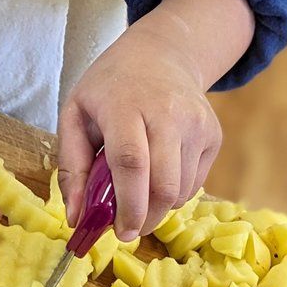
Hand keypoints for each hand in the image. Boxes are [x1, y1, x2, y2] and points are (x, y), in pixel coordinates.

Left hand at [58, 21, 221, 241]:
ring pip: (182, 191)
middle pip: (163, 184)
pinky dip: (175, 193)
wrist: (161, 54)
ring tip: (139, 193)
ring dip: (159, 207)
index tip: (118, 232)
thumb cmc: (110, 86)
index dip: (127, 205)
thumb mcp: (75, 114)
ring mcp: (197, 124)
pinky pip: (196, 183)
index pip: (131, 162)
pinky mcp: (214, 134)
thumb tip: (76, 218)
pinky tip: (159, 174)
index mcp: (125, 105)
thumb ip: (72, 167)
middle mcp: (168, 113)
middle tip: (127, 229)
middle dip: (145, 219)